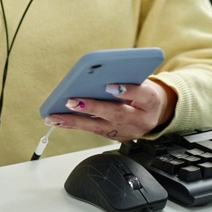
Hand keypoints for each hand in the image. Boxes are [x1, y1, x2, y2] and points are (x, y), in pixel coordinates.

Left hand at [47, 79, 177, 141]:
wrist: (156, 112)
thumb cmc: (145, 92)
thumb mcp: (143, 80)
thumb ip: (126, 77)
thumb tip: (96, 73)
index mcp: (151, 101)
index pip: (142, 95)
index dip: (127, 90)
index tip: (110, 85)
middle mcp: (141, 120)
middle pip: (116, 114)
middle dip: (92, 108)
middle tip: (72, 101)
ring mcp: (129, 132)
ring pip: (100, 128)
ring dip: (75, 121)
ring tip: (55, 116)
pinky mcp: (117, 138)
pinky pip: (94, 132)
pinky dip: (75, 125)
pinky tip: (59, 121)